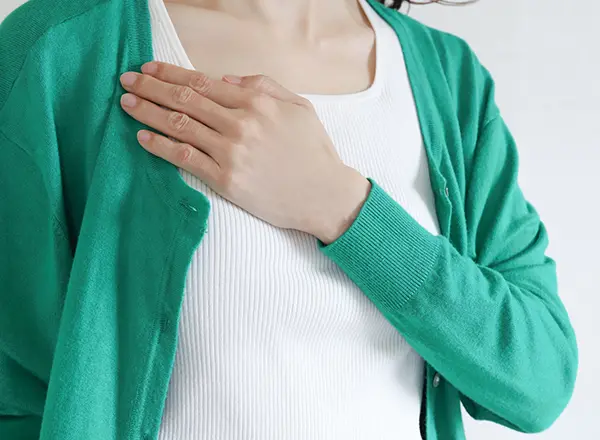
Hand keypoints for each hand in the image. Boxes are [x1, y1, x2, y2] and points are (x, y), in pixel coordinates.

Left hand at [119, 62, 370, 242]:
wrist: (324, 195)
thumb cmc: (314, 152)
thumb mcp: (300, 107)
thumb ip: (264, 86)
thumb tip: (227, 78)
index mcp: (257, 102)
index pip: (202, 82)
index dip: (170, 73)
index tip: (149, 68)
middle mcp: (240, 123)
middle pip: (184, 100)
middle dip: (151, 87)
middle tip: (126, 81)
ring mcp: (231, 152)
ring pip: (179, 126)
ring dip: (148, 112)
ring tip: (126, 104)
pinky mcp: (226, 180)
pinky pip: (185, 159)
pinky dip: (160, 146)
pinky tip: (142, 138)